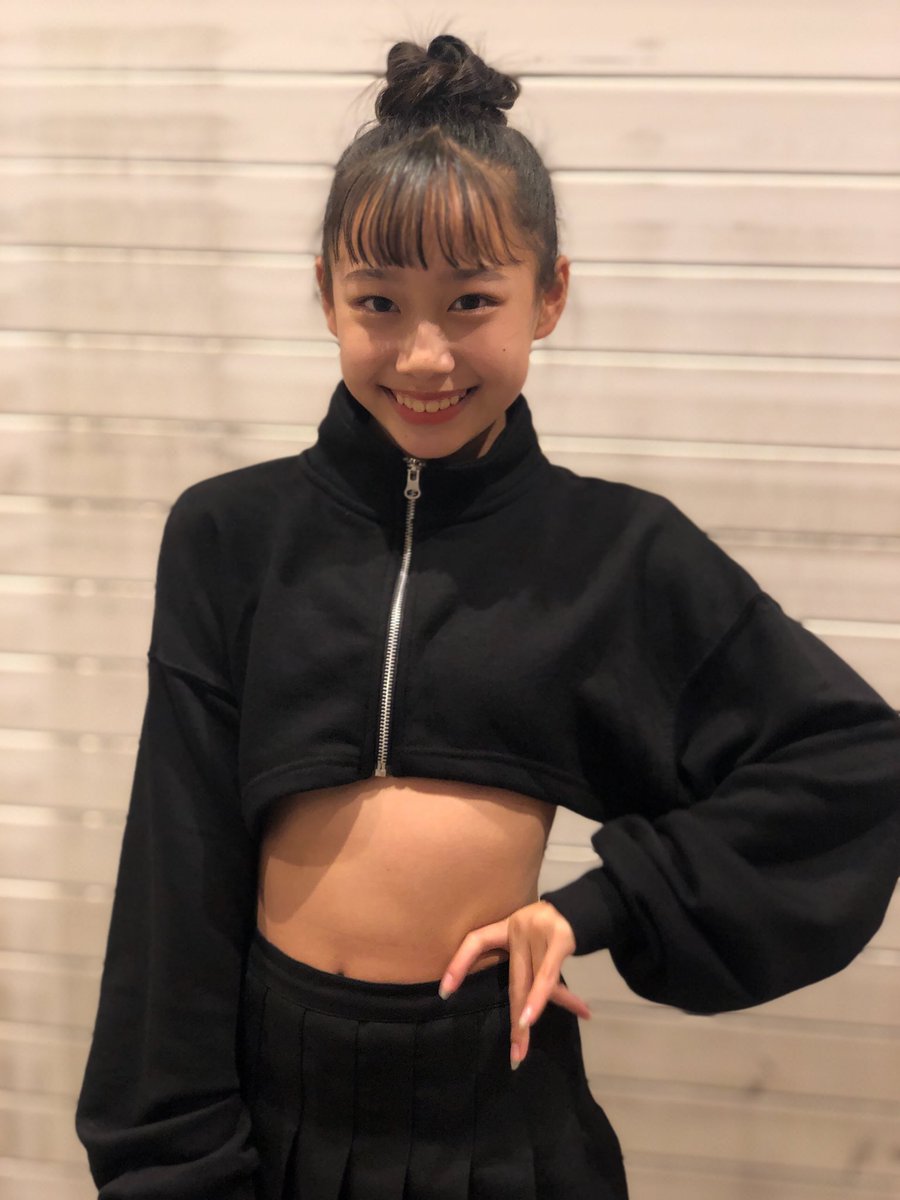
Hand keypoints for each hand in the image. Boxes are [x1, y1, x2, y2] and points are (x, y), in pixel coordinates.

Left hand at [438, 900, 590, 1069]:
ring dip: (531, 1017)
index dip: (459, 964)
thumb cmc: (539, 927)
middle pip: (514, 982)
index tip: (444, 993)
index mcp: (505, 927)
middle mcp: (519, 928)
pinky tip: (566, 1015)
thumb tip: (475, 992)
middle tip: (513, 1056)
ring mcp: (540, 933)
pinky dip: (545, 996)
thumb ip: (509, 963)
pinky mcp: (561, 940)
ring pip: (534, 985)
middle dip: (515, 1021)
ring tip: (521, 1050)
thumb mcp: (518, 936)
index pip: (476, 941)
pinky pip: (549, 975)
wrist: (574, 906)